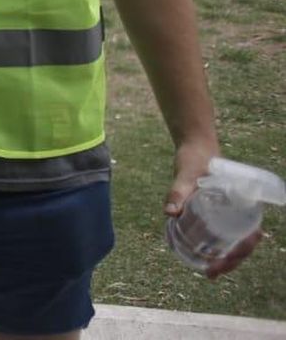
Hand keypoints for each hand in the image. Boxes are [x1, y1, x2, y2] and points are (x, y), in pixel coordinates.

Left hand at [165, 140, 259, 278]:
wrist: (195, 144)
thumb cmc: (196, 157)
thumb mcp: (187, 174)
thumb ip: (178, 191)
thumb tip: (169, 213)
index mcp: (243, 204)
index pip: (250, 237)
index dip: (240, 254)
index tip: (223, 263)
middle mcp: (240, 211)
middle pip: (242, 244)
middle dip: (229, 262)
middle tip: (210, 274)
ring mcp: (229, 212)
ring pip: (233, 241)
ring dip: (224, 257)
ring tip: (209, 272)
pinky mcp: (218, 212)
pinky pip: (222, 233)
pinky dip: (216, 246)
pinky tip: (203, 256)